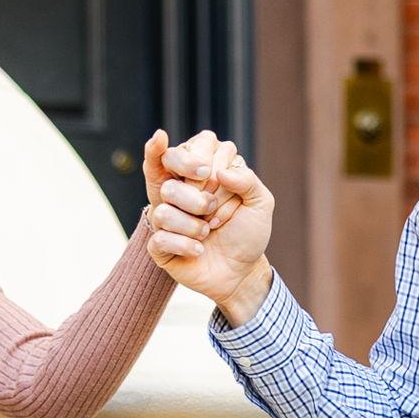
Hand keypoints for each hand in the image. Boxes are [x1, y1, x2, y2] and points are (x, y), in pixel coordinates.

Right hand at [142, 127, 273, 316]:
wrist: (241, 272)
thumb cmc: (247, 233)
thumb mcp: (260, 203)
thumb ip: (248, 180)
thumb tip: (220, 173)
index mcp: (201, 170)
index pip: (194, 145)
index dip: (206, 163)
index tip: (218, 181)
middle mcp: (178, 186)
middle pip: (170, 166)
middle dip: (198, 191)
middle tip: (212, 206)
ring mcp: (165, 213)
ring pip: (165, 204)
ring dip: (195, 224)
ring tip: (208, 231)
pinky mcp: (158, 242)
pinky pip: (160, 237)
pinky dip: (186, 245)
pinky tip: (199, 250)